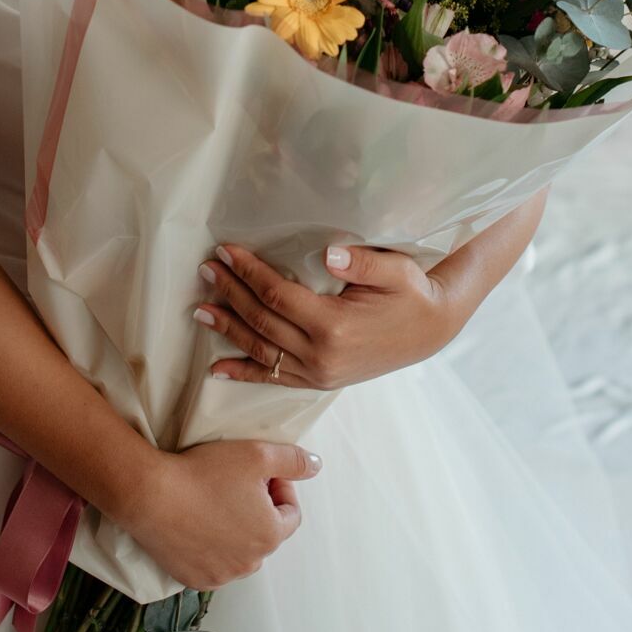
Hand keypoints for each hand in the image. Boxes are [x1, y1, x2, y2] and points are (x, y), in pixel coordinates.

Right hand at [129, 438, 321, 591]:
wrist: (151, 496)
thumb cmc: (206, 472)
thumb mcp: (257, 454)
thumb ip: (293, 460)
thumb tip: (316, 466)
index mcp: (270, 535)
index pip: (291, 513)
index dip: (280, 488)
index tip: (260, 473)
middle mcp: (250, 563)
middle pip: (265, 533)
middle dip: (258, 509)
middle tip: (235, 483)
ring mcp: (221, 576)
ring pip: (240, 551)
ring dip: (235, 530)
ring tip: (214, 502)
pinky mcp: (194, 580)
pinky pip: (213, 564)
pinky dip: (211, 547)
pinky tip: (196, 522)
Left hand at [193, 242, 462, 390]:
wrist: (431, 331)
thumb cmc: (413, 294)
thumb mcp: (396, 271)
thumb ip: (362, 262)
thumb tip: (329, 253)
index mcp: (335, 325)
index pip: (278, 295)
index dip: (249, 272)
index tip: (226, 251)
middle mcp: (321, 355)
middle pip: (263, 322)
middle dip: (231, 293)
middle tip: (206, 269)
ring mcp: (319, 372)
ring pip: (262, 351)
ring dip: (229, 329)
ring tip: (200, 309)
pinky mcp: (320, 380)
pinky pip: (275, 378)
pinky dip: (244, 373)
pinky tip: (218, 369)